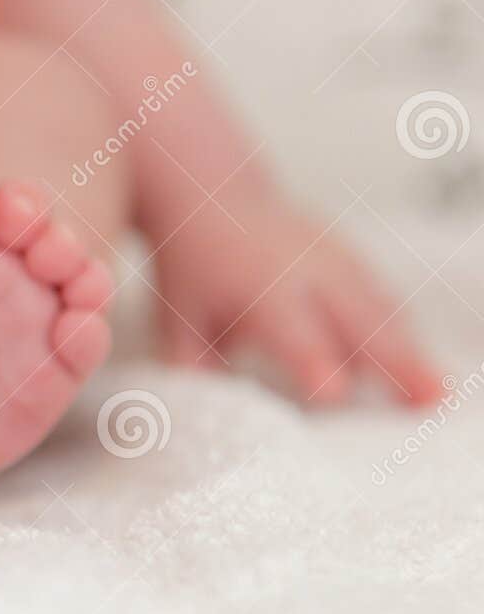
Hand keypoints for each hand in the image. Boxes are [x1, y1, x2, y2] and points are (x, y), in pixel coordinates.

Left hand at [149, 195, 443, 405]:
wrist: (211, 197)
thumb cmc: (192, 270)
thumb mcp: (177, 318)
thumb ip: (191, 367)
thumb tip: (203, 417)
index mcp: (261, 288)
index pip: (293, 331)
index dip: (313, 361)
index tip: (335, 395)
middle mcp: (307, 272)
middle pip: (358, 322)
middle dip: (393, 362)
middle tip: (425, 403)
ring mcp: (336, 262)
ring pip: (382, 312)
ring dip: (410, 352)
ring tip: (435, 395)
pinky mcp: (350, 261)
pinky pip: (383, 300)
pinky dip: (404, 332)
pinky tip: (419, 368)